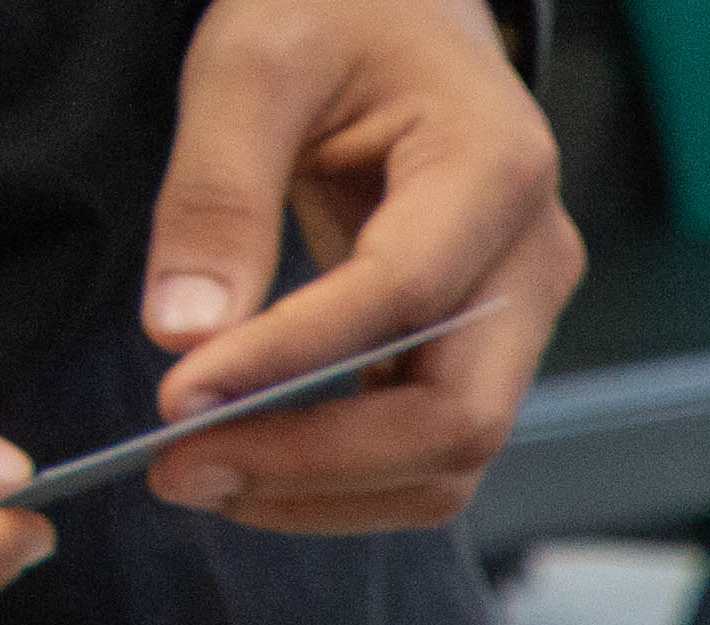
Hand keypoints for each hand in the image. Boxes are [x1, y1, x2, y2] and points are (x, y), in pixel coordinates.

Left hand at [138, 0, 579, 531]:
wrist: (400, 12)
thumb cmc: (334, 14)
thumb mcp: (251, 63)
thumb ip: (217, 195)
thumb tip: (181, 335)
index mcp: (496, 169)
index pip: (401, 299)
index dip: (289, 363)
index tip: (175, 399)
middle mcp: (533, 262)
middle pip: (457, 420)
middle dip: (316, 464)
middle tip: (177, 470)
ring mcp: (519, 319)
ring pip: (449, 461)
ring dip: (325, 491)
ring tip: (201, 475)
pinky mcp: (481, 354)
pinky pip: (426, 450)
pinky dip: (340, 477)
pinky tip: (250, 458)